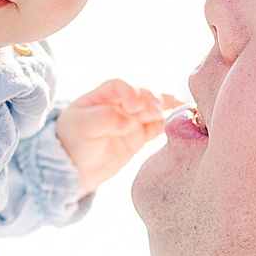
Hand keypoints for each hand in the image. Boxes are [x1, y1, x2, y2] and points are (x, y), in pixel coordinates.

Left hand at [55, 79, 182, 194]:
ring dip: (167, 109)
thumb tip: (129, 122)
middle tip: (157, 109)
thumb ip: (106, 120)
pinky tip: (181, 123)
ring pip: (153, 110)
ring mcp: (132, 120)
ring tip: (182, 110)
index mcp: (103, 96)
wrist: (74, 168)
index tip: (134, 104)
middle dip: (151, 100)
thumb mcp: (82, 127)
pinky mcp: (139, 136)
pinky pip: (157, 127)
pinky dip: (169, 124)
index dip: (130, 92)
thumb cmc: (73, 141)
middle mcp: (120, 104)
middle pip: (142, 96)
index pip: (121, 87)